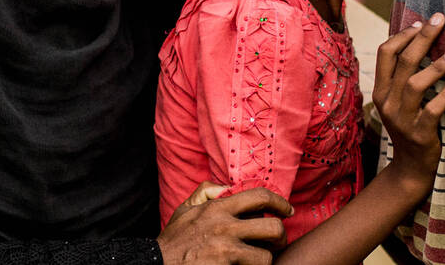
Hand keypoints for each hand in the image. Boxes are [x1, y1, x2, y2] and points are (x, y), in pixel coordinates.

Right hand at [158, 183, 292, 264]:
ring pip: (267, 255)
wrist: (157, 264)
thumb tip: (225, 187)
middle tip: (276, 243)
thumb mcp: (185, 210)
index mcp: (217, 208)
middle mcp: (224, 225)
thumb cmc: (173, 241)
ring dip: (266, 260)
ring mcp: (226, 248)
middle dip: (280, 237)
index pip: (259, 197)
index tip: (288, 211)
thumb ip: (205, 193)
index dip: (280, 202)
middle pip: (273, 226)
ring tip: (259, 261)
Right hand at [374, 14, 444, 176]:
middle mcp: (387, 102)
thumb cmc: (410, 125)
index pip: (385, 53)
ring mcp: (402, 119)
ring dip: (435, 67)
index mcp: (381, 90)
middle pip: (403, 62)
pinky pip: (432, 110)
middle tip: (440, 20)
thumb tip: (424, 41)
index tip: (422, 22)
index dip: (403, 35)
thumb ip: (404, 77)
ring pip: (415, 84)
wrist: (411, 166)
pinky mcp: (419, 133)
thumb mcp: (399, 101)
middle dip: (422, 38)